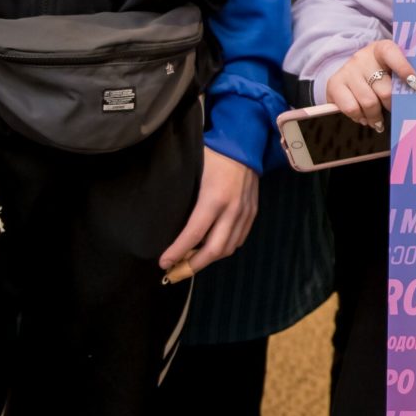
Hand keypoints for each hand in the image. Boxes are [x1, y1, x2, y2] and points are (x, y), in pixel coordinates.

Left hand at [160, 147, 258, 275]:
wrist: (245, 143)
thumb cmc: (214, 153)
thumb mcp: (194, 170)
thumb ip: (184, 196)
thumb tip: (164, 218)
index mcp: (215, 199)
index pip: (193, 235)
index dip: (177, 252)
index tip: (163, 264)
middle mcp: (233, 210)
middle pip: (214, 250)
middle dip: (192, 266)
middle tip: (175, 272)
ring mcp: (246, 213)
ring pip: (228, 248)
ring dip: (208, 260)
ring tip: (190, 262)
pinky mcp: (253, 213)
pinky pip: (239, 240)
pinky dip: (223, 249)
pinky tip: (210, 248)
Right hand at [323, 38, 415, 129]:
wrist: (352, 72)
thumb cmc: (380, 72)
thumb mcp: (392, 69)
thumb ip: (403, 79)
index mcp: (382, 49)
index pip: (392, 54)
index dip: (404, 69)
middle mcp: (363, 57)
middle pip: (384, 91)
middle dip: (391, 106)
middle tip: (395, 113)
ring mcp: (348, 70)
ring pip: (368, 102)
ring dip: (376, 117)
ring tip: (378, 121)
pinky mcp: (334, 83)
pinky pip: (351, 108)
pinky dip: (360, 117)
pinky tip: (364, 118)